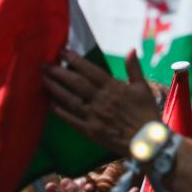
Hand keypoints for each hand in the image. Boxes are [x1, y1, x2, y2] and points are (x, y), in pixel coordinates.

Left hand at [45, 50, 162, 155]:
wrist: (147, 141)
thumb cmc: (146, 113)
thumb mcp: (143, 88)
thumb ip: (134, 69)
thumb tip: (131, 49)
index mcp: (114, 88)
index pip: (90, 70)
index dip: (75, 60)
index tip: (62, 52)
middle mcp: (101, 100)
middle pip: (76, 83)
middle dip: (59, 72)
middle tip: (44, 64)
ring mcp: (94, 116)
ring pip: (70, 99)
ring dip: (55, 89)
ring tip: (43, 79)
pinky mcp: (91, 131)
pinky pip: (72, 120)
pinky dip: (60, 112)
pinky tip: (50, 104)